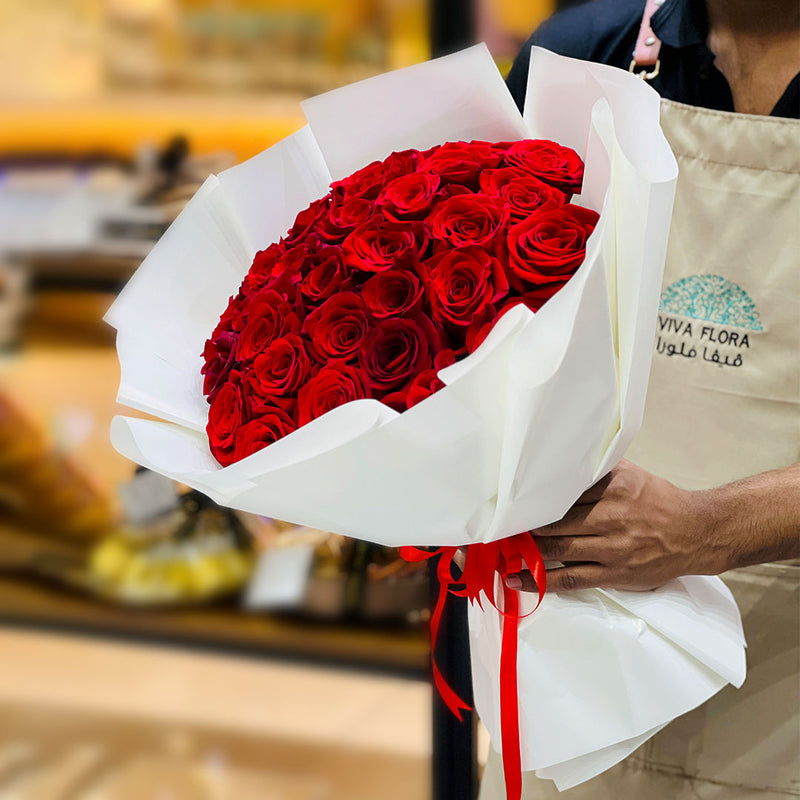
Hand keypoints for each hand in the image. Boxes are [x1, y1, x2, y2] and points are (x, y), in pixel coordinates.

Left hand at [506, 459, 726, 592]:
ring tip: (498, 549)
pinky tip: (516, 580)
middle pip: (554, 520)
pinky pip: (570, 579)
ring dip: (524, 551)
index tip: (507, 498)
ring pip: (557, 549)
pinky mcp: (614, 574)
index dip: (532, 496)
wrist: (696, 532)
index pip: (562, 490)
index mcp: (613, 487)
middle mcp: (611, 516)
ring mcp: (612, 548)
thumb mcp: (629, 474)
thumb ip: (595, 470)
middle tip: (495, 524)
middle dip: (522, 524)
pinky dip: (540, 581)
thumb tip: (557, 460)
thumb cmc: (658, 499)